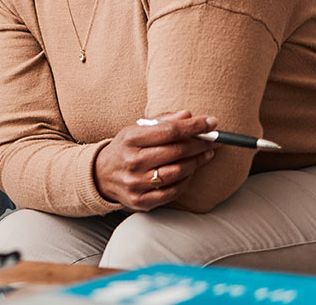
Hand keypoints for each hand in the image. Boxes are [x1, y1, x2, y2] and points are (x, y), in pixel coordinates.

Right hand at [94, 110, 218, 211]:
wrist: (100, 175)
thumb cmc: (124, 149)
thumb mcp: (136, 130)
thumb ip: (162, 121)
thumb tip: (188, 115)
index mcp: (130, 139)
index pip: (169, 131)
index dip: (193, 127)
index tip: (211, 122)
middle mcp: (132, 161)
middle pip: (176, 152)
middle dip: (201, 144)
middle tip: (215, 139)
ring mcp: (136, 183)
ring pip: (178, 172)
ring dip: (197, 162)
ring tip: (207, 154)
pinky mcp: (141, 200)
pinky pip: (173, 191)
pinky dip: (186, 181)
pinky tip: (191, 172)